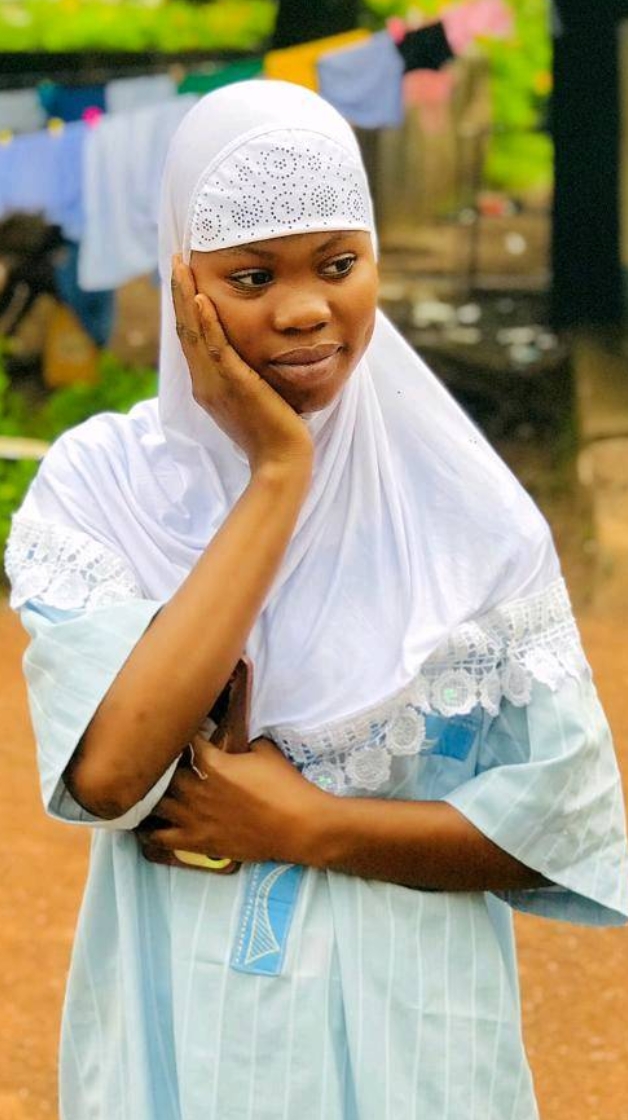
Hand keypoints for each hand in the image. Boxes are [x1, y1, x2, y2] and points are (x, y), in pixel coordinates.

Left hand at [136, 736, 329, 867]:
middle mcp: (196, 790)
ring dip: (149, 796)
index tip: (177, 730)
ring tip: (144, 791)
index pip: (183, 743)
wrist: (298, 826)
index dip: (179, 735)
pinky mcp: (197, 842)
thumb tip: (237, 734)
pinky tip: (142, 826)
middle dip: (159, 766)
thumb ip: (244, 741)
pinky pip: (160, 837)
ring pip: (154, 804)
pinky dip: (148, 831)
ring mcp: (193, 818)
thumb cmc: (285, 786)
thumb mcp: (265, 751)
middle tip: (156, 761)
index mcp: (212, 764)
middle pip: (161, 774)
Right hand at [171, 256, 313, 473]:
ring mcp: (216, 385)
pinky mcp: (234, 385)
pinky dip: (206, 322)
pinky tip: (201, 298)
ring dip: (186, 297)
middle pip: (185, 330)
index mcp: (208, 386)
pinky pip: (216, 348)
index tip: (185, 278)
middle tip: (176, 260)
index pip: (191, 339)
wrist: (281, 462)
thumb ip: (247, 378)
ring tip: (181, 267)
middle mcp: (205, 383)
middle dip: (180, 293)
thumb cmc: (275, 434)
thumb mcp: (256, 398)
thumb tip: (253, 360)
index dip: (185, 307)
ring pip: (194, 334)